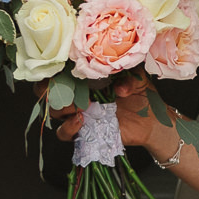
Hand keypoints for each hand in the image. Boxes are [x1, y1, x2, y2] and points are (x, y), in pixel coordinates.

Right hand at [46, 73, 168, 148]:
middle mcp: (78, 94)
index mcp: (85, 76)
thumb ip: (129, 76)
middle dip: (48, 88)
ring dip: (61, 107)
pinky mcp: (83, 131)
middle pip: (46, 91)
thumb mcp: (137, 78)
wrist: (152, 121)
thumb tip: (119, 87)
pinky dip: (68, 127)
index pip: (58, 70)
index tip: (56, 65)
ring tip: (81, 105)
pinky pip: (64, 133)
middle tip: (64, 88)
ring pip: (53, 111)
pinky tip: (81, 120)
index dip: (51, 67)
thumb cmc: (141, 94)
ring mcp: (78, 113)